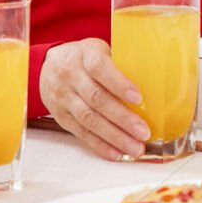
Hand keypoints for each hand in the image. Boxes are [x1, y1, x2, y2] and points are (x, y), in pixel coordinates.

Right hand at [39, 38, 148, 159]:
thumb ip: (120, 63)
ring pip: (89, 120)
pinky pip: (81, 133)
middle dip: (122, 118)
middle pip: (96, 99)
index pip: (100, 69)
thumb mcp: (100, 50)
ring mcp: (63, 98)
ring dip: (114, 137)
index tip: (139, 98)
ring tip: (134, 147)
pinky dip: (100, 145)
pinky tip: (116, 153)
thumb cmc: (84, 57)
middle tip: (143, 132)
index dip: (119, 84)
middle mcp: (70, 77)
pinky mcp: (60, 117)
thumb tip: (156, 80)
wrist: (45, 67)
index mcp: (85, 55)